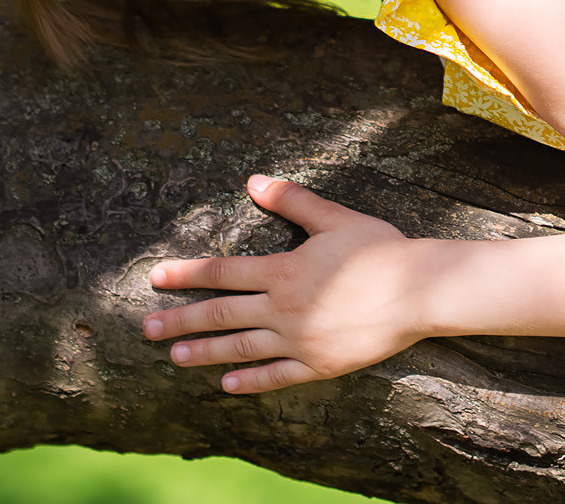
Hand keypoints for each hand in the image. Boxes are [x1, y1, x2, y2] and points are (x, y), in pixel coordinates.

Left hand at [142, 175, 429, 393]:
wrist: (420, 293)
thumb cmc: (379, 250)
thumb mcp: (334, 217)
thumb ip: (292, 201)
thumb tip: (253, 180)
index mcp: (283, 271)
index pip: (222, 273)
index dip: (185, 275)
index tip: (155, 278)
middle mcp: (284, 309)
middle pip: (221, 315)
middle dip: (181, 321)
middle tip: (145, 329)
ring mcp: (300, 341)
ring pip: (242, 348)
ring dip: (205, 353)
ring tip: (175, 358)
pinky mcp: (320, 365)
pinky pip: (277, 377)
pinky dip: (250, 381)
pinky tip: (227, 385)